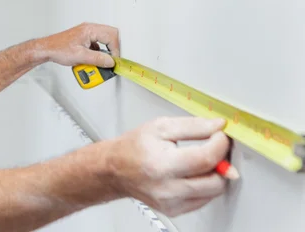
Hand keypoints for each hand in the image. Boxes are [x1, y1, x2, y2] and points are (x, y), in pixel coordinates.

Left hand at [40, 23, 119, 67]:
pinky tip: (92, 60)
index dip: (115, 49)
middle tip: (111, 59)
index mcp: (90, 29)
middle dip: (113, 48)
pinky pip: (97, 44)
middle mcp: (89, 29)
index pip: (112, 36)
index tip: (113, 60)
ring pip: (104, 40)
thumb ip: (97, 59)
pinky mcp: (84, 39)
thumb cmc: (58, 49)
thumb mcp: (80, 56)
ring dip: (104, 51)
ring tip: (99, 61)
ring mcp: (87, 33)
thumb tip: (110, 61)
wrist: (47, 49)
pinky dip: (97, 52)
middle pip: (110, 35)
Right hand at [108, 116, 229, 216]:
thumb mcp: (160, 126)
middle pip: (216, 180)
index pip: (205, 159)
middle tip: (214, 148)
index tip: (220, 136)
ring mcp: (171, 203)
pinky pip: (204, 199)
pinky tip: (193, 173)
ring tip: (201, 160)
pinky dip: (205, 185)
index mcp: (162, 164)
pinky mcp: (175, 210)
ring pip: (214, 192)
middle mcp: (167, 189)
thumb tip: (218, 126)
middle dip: (221, 161)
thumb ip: (193, 126)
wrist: (115, 169)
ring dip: (215, 174)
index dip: (220, 144)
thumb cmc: (134, 147)